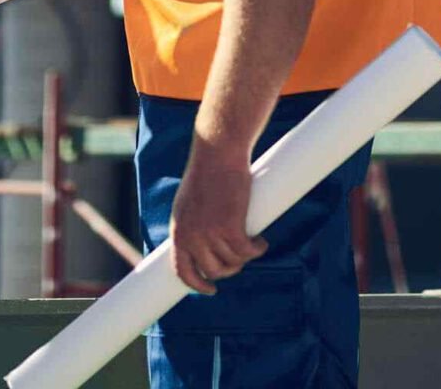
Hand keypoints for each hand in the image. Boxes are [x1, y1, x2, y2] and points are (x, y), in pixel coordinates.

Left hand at [169, 137, 266, 294]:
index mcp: (179, 229)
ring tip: (252, 243)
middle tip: (240, 257)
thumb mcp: (191, 200)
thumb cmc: (207, 171)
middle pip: (213, 270)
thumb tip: (205, 243)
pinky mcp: (231, 227)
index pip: (181, 270)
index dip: (196, 285)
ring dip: (245, 256)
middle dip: (229, 269)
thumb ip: (194, 222)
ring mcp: (210, 234)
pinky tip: (261, 242)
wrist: (218, 152)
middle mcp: (191, 235)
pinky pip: (248, 251)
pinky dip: (257, 249)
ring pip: (233, 261)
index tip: (210, 289)